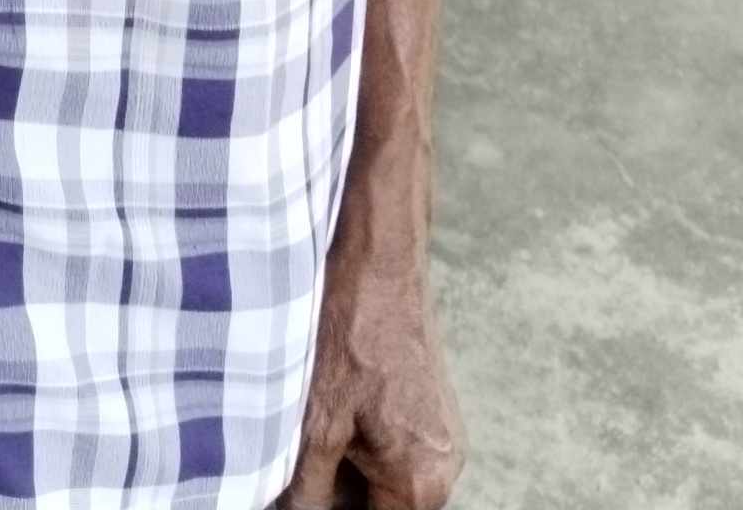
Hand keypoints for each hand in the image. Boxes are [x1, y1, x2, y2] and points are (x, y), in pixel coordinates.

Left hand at [277, 210, 465, 509]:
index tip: (298, 493)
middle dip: (336, 495)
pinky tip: (332, 405)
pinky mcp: (432, 409)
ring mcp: (443, 437)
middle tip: (297, 457)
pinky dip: (359, 440)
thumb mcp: (316, 424)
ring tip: (313, 426)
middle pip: (381, 507)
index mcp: (421, 483)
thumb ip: (308, 492)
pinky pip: (395, 448)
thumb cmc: (350, 335)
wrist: (379, 258)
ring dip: (345, 468)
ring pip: (385, 480)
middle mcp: (445, 467)